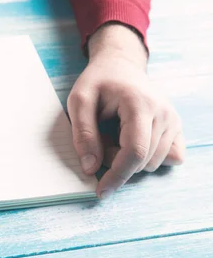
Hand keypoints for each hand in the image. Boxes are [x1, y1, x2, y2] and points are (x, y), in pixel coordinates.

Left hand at [67, 24, 184, 198]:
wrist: (120, 66)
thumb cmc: (98, 82)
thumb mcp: (79, 101)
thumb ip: (83, 134)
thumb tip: (90, 168)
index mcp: (140, 105)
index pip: (135, 152)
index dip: (117, 176)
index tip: (100, 191)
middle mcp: (164, 114)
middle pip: (141, 161)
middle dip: (115, 161)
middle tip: (100, 138)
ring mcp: (174, 121)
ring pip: (153, 163)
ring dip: (129, 159)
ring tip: (115, 134)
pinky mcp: (177, 128)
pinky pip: (168, 159)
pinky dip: (147, 158)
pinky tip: (132, 140)